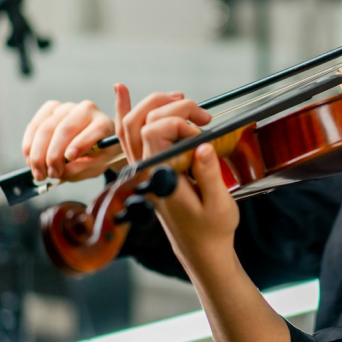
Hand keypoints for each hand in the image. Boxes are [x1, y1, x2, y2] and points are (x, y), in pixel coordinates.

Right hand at [22, 100, 119, 181]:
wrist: (95, 141)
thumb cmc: (97, 154)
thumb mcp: (97, 165)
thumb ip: (83, 167)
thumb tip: (62, 172)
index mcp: (104, 124)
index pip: (95, 129)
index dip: (80, 144)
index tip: (69, 158)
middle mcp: (86, 110)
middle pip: (65, 129)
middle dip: (53, 155)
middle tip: (50, 174)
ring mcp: (67, 108)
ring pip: (46, 128)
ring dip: (37, 153)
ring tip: (39, 173)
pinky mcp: (50, 109)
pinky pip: (34, 125)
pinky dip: (29, 145)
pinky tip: (30, 161)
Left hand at [113, 84, 234, 265]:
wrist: (201, 249)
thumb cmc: (213, 229)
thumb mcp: (219, 205)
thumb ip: (209, 175)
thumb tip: (203, 144)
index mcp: (160, 177)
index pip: (153, 131)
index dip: (178, 122)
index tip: (204, 133)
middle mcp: (146, 170)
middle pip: (140, 121)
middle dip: (173, 106)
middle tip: (204, 115)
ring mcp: (144, 169)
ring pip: (130, 125)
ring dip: (153, 104)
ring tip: (179, 97)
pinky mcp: (149, 169)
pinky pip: (128, 137)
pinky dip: (125, 113)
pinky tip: (122, 92)